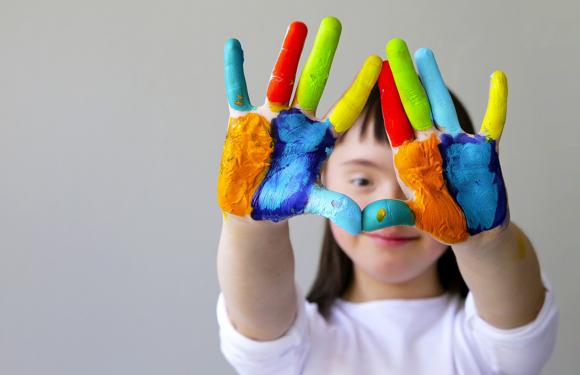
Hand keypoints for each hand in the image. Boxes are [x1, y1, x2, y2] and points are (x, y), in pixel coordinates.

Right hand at [217, 17, 381, 233]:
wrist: (253, 208)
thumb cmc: (285, 201)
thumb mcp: (311, 201)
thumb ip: (334, 205)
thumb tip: (361, 221)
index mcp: (318, 139)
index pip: (343, 109)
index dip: (359, 87)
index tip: (377, 62)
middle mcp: (297, 122)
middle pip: (313, 82)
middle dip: (323, 54)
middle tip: (335, 23)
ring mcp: (270, 119)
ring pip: (280, 79)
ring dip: (287, 53)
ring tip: (297, 25)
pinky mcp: (243, 123)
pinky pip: (237, 92)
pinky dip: (235, 71)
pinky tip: (233, 46)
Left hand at [362, 39, 508, 243]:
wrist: (472, 232)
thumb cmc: (440, 222)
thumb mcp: (412, 217)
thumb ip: (390, 215)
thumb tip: (361, 222)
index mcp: (411, 158)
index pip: (395, 122)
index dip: (387, 98)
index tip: (376, 72)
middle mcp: (431, 145)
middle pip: (415, 105)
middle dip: (405, 78)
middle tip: (394, 49)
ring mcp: (457, 145)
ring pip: (444, 106)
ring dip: (435, 80)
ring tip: (423, 54)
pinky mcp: (484, 152)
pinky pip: (494, 122)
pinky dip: (497, 101)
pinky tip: (497, 77)